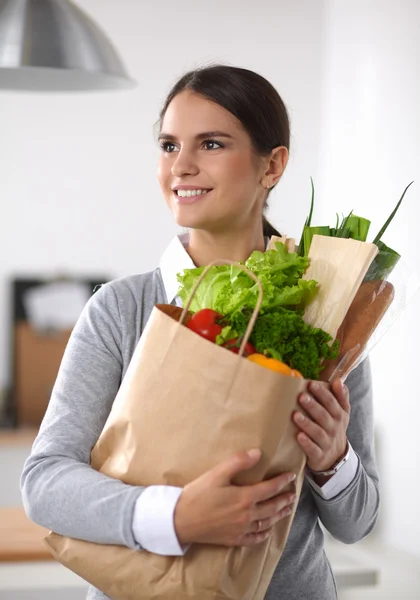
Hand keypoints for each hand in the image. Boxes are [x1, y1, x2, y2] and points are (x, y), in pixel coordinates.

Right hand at [174, 449, 296, 547]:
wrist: (181, 520)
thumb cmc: (198, 495)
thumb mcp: (217, 473)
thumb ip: (238, 462)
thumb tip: (257, 453)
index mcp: (245, 497)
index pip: (270, 488)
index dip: (282, 482)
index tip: (291, 476)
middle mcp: (247, 515)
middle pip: (272, 507)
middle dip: (284, 500)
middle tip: (293, 494)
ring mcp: (241, 529)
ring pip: (267, 523)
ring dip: (279, 515)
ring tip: (287, 510)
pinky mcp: (233, 539)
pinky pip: (255, 538)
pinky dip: (264, 534)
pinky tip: (268, 531)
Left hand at [293, 379, 349, 471]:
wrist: (335, 457)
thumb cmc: (333, 428)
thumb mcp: (341, 413)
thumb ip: (340, 396)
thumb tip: (338, 380)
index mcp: (339, 415)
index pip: (332, 403)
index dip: (323, 393)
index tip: (311, 384)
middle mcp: (334, 428)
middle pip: (324, 416)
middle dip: (313, 406)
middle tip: (301, 396)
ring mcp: (327, 443)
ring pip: (318, 432)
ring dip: (307, 423)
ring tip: (295, 415)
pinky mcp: (319, 456)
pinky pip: (313, 450)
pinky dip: (306, 443)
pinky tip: (298, 436)